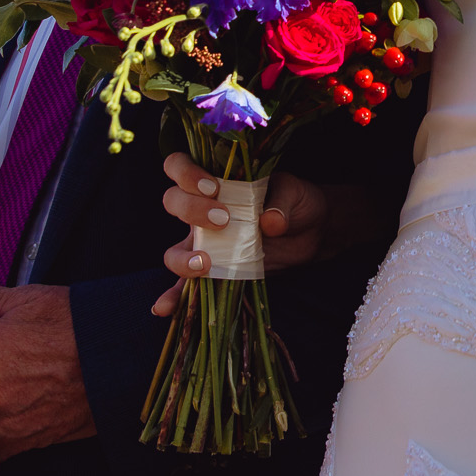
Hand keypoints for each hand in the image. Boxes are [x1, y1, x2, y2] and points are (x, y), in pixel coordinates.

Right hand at [151, 154, 335, 315]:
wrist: (311, 232)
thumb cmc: (297, 202)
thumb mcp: (294, 193)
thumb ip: (282, 203)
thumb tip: (269, 223)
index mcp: (216, 181)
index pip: (179, 166)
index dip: (185, 173)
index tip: (211, 186)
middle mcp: (202, 210)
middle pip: (173, 202)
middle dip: (192, 210)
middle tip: (223, 220)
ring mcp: (205, 243)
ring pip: (173, 249)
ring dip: (181, 258)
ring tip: (206, 264)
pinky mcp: (214, 270)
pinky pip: (186, 286)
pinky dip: (173, 297)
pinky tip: (165, 309)